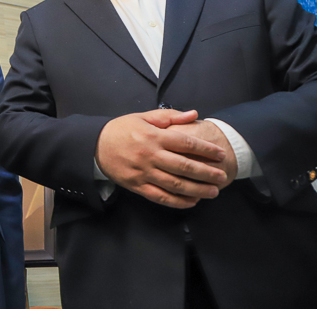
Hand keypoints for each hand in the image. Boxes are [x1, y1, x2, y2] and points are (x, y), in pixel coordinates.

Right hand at [96, 109, 227, 208]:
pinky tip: (192, 201)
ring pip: (175, 184)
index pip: (186, 143)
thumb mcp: (143, 117)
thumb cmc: (121, 129)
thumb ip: (170, 116)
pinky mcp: (137, 186)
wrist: (94, 145)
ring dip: (197, 189)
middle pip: (184, 166)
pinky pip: (160, 197)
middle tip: (222, 176)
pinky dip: (178, 201)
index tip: (220, 154)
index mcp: (154, 136)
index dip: (206, 149)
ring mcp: (143, 172)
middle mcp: (150, 155)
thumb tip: (194, 114)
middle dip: (206, 172)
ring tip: (213, 192)